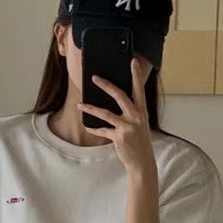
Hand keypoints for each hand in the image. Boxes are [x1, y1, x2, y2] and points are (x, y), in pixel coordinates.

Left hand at [79, 58, 155, 176]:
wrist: (143, 162)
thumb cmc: (139, 142)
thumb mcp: (139, 124)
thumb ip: (131, 112)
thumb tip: (116, 100)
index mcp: (142, 111)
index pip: (139, 89)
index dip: (136, 75)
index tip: (133, 61)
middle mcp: (136, 116)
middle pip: (120, 95)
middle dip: (106, 85)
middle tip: (94, 77)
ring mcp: (128, 126)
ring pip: (105, 113)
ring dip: (91, 108)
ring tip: (80, 105)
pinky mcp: (119, 137)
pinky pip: (102, 130)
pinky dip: (94, 128)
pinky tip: (87, 126)